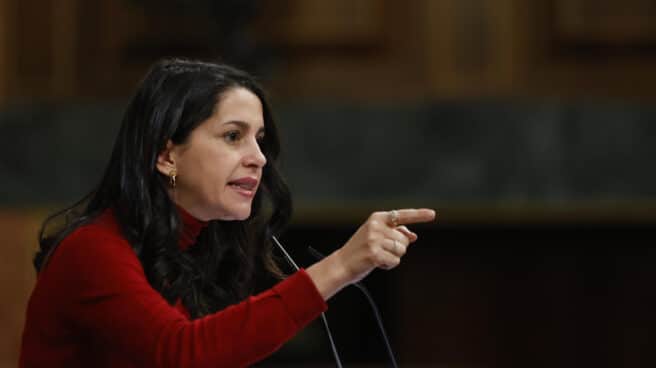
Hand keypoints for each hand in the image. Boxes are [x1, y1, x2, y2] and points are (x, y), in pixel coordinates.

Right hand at [306, 208, 435, 299]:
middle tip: (380, 250)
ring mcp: (374, 240)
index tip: (433, 214)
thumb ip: (394, 233)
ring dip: (393, 257)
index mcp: (377, 218)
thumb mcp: (376, 236)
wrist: (341, 264)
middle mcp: (376, 226)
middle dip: (398, 248)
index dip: (419, 215)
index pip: (402, 215)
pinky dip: (388, 266)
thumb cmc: (361, 250)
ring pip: (401, 250)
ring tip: (377, 256)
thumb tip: (413, 236)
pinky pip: (395, 261)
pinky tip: (376, 263)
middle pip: (404, 238)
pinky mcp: (374, 254)